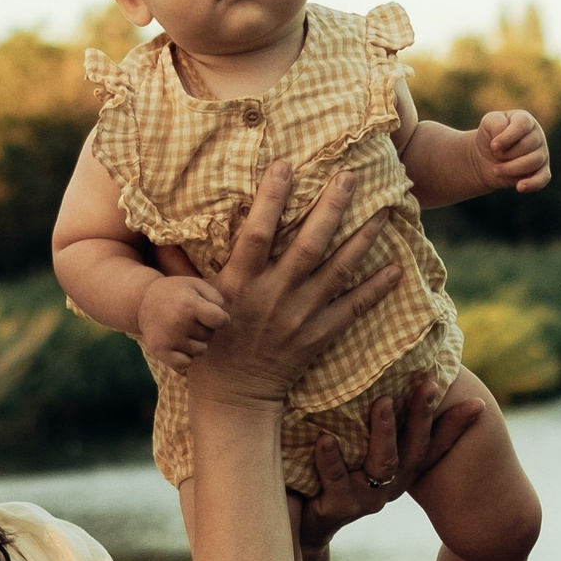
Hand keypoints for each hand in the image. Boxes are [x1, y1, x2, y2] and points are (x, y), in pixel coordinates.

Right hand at [136, 268, 228, 369]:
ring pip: (200, 351)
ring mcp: (168, 339)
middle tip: (190, 318)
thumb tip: (223, 319)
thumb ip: (216, 298)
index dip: (221, 318)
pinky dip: (186, 356)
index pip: (220, 320)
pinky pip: (186, 363)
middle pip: (210, 335)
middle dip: (205, 328)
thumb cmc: (177, 292)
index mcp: (189, 305)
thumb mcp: (196, 285)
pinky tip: (179, 343)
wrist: (142, 301)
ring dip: (196, 342)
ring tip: (184, 329)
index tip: (213, 315)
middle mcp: (178, 323)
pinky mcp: (160, 351)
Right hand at [188, 163, 400, 408]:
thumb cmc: (209, 344)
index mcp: (239, 283)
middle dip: (331, 207)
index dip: (271, 198)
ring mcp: (299, 316)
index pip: (257, 232)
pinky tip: (397, 267)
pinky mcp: (318, 336)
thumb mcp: (191, 302)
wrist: (234, 396)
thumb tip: (164, 228)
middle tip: (352, 175)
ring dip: (362, 238)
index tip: (286, 164)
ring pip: (338, 270)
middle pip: (308, 244)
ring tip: (384, 210)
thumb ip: (184, 265)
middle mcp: (273, 295)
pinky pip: (353, 309)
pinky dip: (376, 289)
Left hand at [302, 373, 487, 536]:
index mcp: (399, 469)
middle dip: (424, 415)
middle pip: (414, 448)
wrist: (303, 525)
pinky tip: (325, 439)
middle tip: (428, 384)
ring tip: (382, 402)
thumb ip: (372, 425)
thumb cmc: (329, 475)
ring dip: (385, 431)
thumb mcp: (356, 450)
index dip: (456, 426)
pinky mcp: (338, 508)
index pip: (433, 445)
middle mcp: (390, 484)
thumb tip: (381, 379)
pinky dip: (330, 459)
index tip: (478, 404)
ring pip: (384, 463)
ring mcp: (366, 498)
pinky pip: (336, 479)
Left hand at [472, 106, 550, 195]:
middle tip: (495, 156)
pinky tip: (519, 187)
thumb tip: (505, 139)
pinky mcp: (542, 171)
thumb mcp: (488, 123)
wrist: (485, 158)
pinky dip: (532, 184)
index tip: (493, 146)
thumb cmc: (489, 137)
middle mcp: (537, 135)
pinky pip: (543, 178)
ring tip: (496, 170)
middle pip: (527, 145)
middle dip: (506, 154)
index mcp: (525, 120)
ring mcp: (541, 154)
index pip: (523, 124)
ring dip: (511, 168)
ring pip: (533, 162)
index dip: (508, 136)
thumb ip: (496, 124)